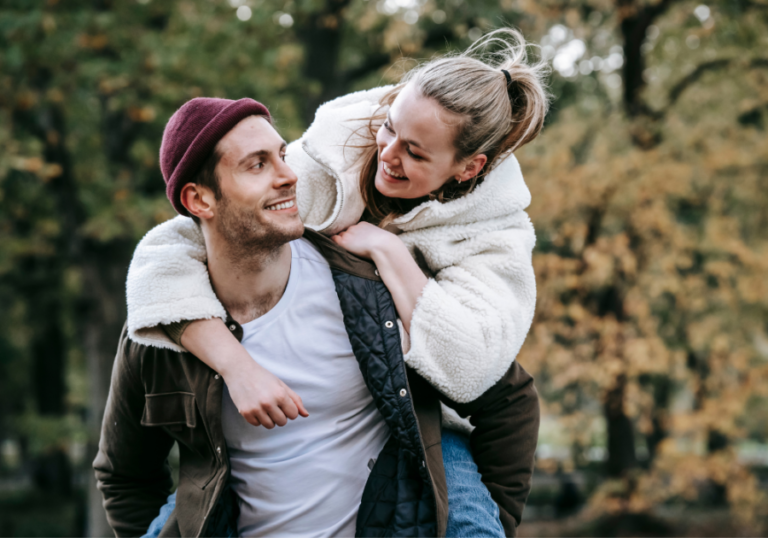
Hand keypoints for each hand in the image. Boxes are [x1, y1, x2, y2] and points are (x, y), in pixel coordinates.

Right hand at [179, 318, 308, 428]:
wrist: (239, 370)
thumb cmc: (262, 377)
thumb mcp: (281, 385)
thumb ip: (295, 400)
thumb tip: (306, 415)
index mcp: (280, 394)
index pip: (293, 415)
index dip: (290, 410)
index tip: (284, 404)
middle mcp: (268, 403)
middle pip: (282, 422)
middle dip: (280, 415)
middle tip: (273, 405)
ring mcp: (256, 408)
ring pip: (270, 426)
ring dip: (269, 419)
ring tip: (265, 407)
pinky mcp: (245, 413)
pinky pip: (257, 424)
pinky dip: (258, 419)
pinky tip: (255, 407)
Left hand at [331, 222, 399, 259]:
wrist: (383, 245)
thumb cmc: (384, 244)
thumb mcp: (377, 235)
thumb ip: (369, 235)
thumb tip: (367, 241)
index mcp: (363, 224)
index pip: (353, 229)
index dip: (353, 235)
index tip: (355, 240)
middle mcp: (354, 227)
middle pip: (345, 231)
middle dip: (347, 237)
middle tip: (352, 245)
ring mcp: (348, 233)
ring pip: (341, 236)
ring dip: (342, 241)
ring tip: (348, 248)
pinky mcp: (344, 241)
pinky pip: (334, 240)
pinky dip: (334, 242)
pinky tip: (336, 246)